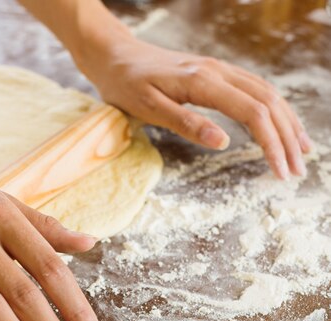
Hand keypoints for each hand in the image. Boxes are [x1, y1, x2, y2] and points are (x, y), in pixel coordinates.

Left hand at [77, 35, 311, 179]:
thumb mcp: (147, 108)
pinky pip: (253, 87)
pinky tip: (277, 121)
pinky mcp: (213, 72)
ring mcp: (218, 69)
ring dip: (286, 121)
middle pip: (267, 102)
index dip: (271, 143)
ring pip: (265, 92)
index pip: (252, 113)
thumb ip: (185, 123)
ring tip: (300, 149)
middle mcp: (217, 71)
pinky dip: (271, 107)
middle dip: (286, 137)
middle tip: (296, 170)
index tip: (280, 171)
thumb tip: (223, 142)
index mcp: (202, 82)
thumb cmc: (125, 84)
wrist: (114, 56)